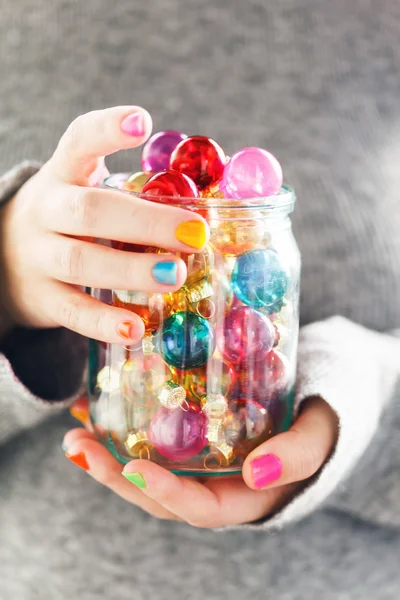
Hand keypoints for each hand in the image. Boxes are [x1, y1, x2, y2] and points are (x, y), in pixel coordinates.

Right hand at [0, 106, 207, 342]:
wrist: (7, 258)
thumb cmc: (70, 223)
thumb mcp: (86, 193)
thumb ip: (132, 195)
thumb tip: (210, 205)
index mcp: (63, 175)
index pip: (78, 142)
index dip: (106, 130)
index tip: (141, 121)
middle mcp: (46, 211)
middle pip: (90, 211)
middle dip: (146, 222)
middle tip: (195, 233)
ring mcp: (39, 256)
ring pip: (80, 261)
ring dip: (131, 270)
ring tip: (177, 276)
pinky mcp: (42, 298)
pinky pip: (72, 311)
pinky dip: (104, 322)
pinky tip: (137, 329)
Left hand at [64, 396, 337, 526]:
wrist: (320, 398)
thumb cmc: (322, 418)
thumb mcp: (319, 434)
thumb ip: (297, 455)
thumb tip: (258, 470)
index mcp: (246, 496)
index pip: (199, 507)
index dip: (165, 493)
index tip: (131, 468)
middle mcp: (217, 485)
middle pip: (159, 494)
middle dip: (115, 476)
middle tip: (79, 447)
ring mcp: (202, 465)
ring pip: (149, 470)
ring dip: (109, 455)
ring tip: (75, 433)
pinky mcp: (193, 440)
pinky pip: (154, 441)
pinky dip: (124, 429)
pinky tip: (96, 407)